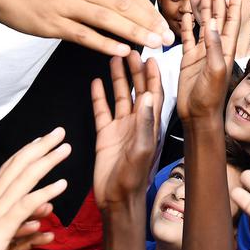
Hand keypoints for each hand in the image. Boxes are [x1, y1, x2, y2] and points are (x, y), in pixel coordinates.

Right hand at [0, 0, 173, 57]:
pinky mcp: (52, 23)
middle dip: (150, 23)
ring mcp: (66, 4)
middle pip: (124, 5)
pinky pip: (84, 35)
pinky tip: (122, 51)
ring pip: (109, 19)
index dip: (150, 9)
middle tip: (168, 39)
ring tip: (154, 45)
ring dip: (135, 33)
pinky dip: (105, 43)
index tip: (167, 23)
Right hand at [0, 129, 69, 249]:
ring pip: (23, 180)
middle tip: (59, 131)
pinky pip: (25, 206)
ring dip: (46, 161)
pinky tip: (62, 184)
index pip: (7, 171)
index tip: (41, 140)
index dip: (25, 153)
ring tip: (65, 148)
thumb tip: (30, 218)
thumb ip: (8, 227)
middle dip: (39, 147)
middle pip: (17, 167)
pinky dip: (44, 192)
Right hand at [93, 54, 161, 210]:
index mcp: (150, 124)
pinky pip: (102, 110)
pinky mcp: (105, 134)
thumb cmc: (134, 178)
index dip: (154, 76)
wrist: (116, 199)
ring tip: (114, 58)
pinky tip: (95, 82)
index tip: (151, 57)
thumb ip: (145, 123)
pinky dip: (99, 96)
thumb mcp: (142, 149)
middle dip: (135, 70)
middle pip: (137, 90)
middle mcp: (137, 122)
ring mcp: (121, 127)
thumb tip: (148, 96)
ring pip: (120, 96)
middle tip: (130, 50)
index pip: (154, 93)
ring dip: (118, 78)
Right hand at [176, 0, 241, 122]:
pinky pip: (188, 38)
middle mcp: (215, 48)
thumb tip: (212, 24)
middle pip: (218, 19)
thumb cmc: (211, 97)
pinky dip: (187, 26)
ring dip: (204, 9)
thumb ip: (214, 47)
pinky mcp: (188, 59)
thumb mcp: (216, 70)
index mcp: (226, 50)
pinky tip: (186, 15)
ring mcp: (202, 53)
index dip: (232, 6)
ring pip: (203, 26)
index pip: (231, 23)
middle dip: (218, 1)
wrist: (198, 114)